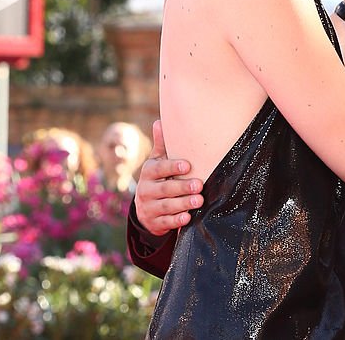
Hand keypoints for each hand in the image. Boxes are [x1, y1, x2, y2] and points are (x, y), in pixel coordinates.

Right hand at [133, 120, 204, 235]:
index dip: (172, 167)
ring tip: (199, 200)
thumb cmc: (157, 179)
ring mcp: (149, 208)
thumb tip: (159, 121)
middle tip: (199, 185)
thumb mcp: (156, 162)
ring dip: (183, 204)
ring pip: (166, 207)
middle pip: (164, 189)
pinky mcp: (154, 223)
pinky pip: (166, 223)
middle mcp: (145, 190)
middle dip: (182, 187)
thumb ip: (161, 145)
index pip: (158, 169)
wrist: (145, 208)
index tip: (187, 165)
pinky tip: (188, 217)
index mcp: (148, 173)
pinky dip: (177, 220)